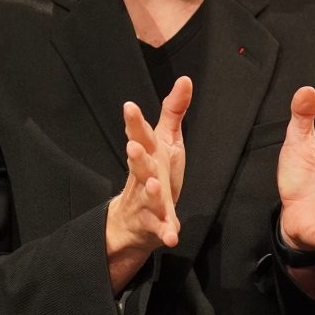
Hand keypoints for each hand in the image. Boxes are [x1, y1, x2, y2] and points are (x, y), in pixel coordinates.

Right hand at [105, 76, 191, 289]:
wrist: (136, 219)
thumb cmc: (155, 171)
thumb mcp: (166, 139)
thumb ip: (174, 111)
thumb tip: (185, 79)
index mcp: (147, 152)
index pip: (139, 135)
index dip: (134, 122)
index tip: (130, 106)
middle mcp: (143, 175)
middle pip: (138, 165)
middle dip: (136, 157)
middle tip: (132, 147)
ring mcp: (146, 201)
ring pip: (147, 197)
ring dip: (150, 192)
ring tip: (154, 186)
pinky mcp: (154, 224)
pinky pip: (160, 229)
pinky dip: (165, 232)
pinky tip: (172, 235)